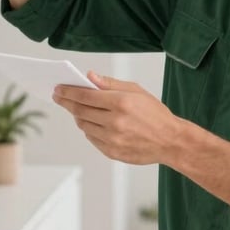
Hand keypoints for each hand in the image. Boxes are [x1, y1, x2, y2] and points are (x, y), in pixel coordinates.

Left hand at [52, 72, 183, 164]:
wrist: (170, 141)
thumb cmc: (155, 114)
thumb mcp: (137, 91)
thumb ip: (111, 84)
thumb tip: (90, 77)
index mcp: (121, 103)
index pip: (85, 96)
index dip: (69, 91)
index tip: (59, 88)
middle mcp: (115, 122)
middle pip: (80, 111)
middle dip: (66, 102)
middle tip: (59, 97)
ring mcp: (112, 139)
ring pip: (84, 125)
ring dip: (78, 116)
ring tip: (78, 109)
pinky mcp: (111, 152)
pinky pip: (92, 138)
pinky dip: (89, 129)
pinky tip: (93, 123)